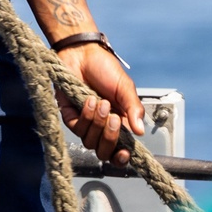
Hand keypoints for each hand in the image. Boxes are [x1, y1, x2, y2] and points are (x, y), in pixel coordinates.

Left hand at [54, 44, 144, 166]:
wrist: (82, 53)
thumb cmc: (105, 69)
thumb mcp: (125, 88)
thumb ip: (134, 108)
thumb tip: (140, 132)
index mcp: (120, 123)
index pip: (120, 150)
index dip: (121, 158)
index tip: (124, 153)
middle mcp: (102, 127)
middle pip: (104, 152)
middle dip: (109, 138)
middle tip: (113, 118)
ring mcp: (86, 123)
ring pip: (90, 142)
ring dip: (97, 123)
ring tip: (101, 102)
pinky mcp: (70, 116)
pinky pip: (76, 128)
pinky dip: (84, 115)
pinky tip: (88, 100)